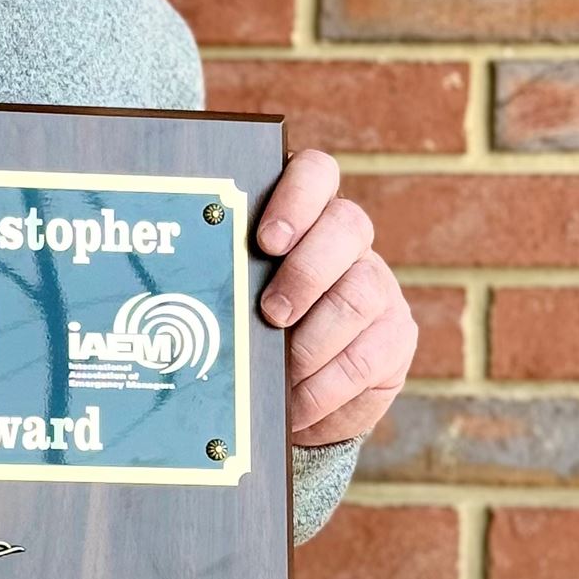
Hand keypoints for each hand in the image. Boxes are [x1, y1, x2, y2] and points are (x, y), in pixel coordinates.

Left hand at [255, 149, 416, 446]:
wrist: (291, 401)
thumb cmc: (247, 337)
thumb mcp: (232, 303)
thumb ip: (226, 281)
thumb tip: (183, 290)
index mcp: (303, 217)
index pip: (316, 173)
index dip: (298, 196)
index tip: (266, 240)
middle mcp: (346, 243)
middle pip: (347, 226)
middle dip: (305, 272)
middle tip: (270, 314)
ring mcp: (378, 287)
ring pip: (360, 295)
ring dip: (311, 341)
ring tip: (279, 374)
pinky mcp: (396, 337)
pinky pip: (368, 358)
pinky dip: (325, 388)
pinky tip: (296, 405)